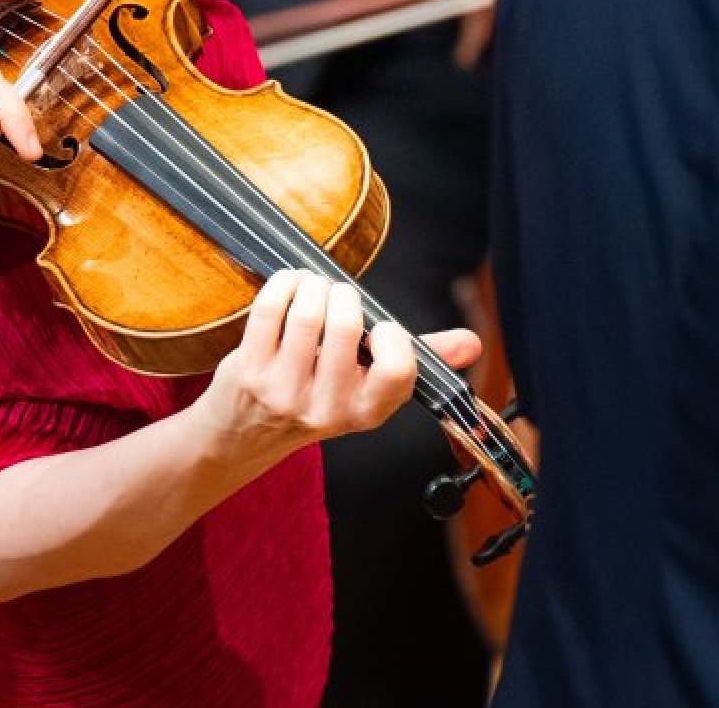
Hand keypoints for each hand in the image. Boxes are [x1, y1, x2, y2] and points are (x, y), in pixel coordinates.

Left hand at [189, 271, 482, 462]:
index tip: (380, 326)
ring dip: (313, 285)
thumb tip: (473, 343)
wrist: (246, 433)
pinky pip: (270, 309)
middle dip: (344, 295)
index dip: (392, 334)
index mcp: (368, 412)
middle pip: (347, 327)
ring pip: (307, 314)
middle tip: (338, 296)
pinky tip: (289, 285)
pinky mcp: (249, 371)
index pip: (398, 369)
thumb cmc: (316, 396)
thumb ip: (419, 359)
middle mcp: (327, 409)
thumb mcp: (368, 387)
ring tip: (313, 287)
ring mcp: (284, 392)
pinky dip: (283, 284)